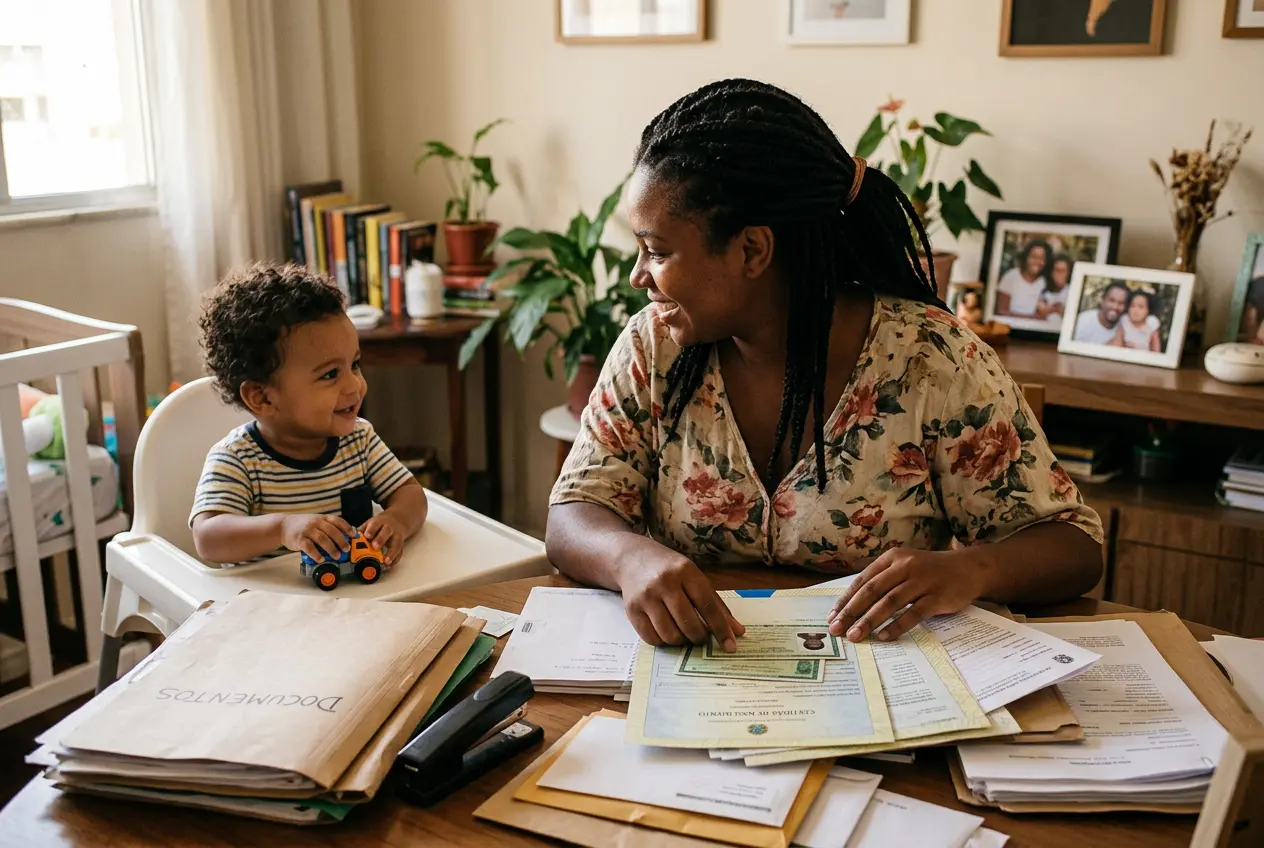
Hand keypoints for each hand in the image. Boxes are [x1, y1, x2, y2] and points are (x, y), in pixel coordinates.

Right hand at [280, 514, 353, 560]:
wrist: (283, 525)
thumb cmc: (303, 525)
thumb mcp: (316, 521)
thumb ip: (327, 527)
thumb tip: (344, 538)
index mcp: (322, 518)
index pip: (337, 521)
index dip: (347, 527)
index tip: (354, 535)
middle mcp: (315, 522)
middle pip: (332, 531)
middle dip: (341, 541)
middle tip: (346, 549)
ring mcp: (307, 530)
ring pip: (322, 539)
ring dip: (331, 549)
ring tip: (336, 556)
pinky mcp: (299, 539)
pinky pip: (309, 547)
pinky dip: (316, 554)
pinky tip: (321, 559)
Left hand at [360, 512, 407, 564]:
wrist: (398, 520)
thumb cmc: (380, 524)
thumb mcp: (370, 523)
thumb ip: (361, 531)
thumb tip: (350, 541)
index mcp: (379, 522)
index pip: (375, 524)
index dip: (371, 530)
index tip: (367, 536)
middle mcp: (389, 528)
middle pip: (386, 532)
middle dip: (381, 539)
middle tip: (375, 547)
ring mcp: (397, 536)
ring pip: (396, 543)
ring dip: (391, 553)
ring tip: (386, 561)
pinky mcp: (401, 544)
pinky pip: (400, 552)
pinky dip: (395, 559)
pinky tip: (390, 565)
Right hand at [617, 545, 745, 650]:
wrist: (632, 557)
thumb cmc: (669, 569)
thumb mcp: (694, 577)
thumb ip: (716, 604)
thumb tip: (737, 631)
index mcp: (685, 572)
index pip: (708, 605)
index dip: (721, 629)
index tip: (730, 646)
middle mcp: (664, 582)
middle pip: (688, 623)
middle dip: (700, 637)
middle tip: (701, 637)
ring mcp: (646, 596)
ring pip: (669, 634)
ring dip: (681, 641)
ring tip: (684, 634)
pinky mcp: (631, 609)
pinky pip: (651, 638)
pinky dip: (663, 642)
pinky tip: (667, 633)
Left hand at [827, 548, 987, 642]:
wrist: (969, 568)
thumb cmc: (929, 571)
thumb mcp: (903, 567)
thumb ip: (882, 581)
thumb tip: (852, 607)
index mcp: (892, 558)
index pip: (863, 581)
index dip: (846, 600)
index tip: (832, 617)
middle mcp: (905, 566)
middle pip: (872, 591)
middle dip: (851, 612)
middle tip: (838, 630)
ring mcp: (922, 581)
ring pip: (890, 602)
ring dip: (870, 621)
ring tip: (856, 636)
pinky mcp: (938, 596)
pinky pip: (913, 614)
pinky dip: (897, 626)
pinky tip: (884, 637)